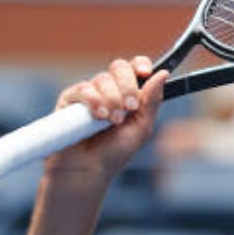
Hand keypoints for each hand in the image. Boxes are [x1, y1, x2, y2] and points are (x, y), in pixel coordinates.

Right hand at [45, 56, 168, 183]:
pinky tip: (98, 117)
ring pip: (102, 79)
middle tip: (130, 107)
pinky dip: (94, 100)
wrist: (89, 170)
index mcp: (129, 94)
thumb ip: (152, 101)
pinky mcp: (70, 100)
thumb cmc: (115, 152)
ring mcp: (89, 94)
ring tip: (113, 120)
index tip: (145, 72)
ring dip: (112, 99)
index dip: (140, 65)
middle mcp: (109, 90)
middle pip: (119, 67)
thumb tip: (163, 74)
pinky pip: (83, 89)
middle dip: (127, 85)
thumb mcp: (142, 126)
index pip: (134, 68)